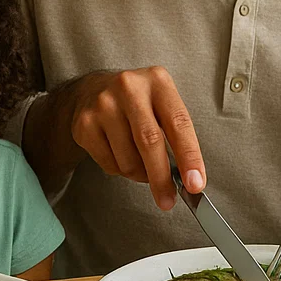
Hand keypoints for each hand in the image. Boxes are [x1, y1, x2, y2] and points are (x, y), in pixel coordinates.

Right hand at [66, 67, 204, 210]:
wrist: (92, 90)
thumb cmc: (137, 103)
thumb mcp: (162, 104)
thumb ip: (176, 135)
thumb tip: (189, 178)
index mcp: (157, 81)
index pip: (178, 123)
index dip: (189, 156)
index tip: (195, 183)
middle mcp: (129, 88)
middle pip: (149, 142)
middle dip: (161, 178)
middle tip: (168, 199)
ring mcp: (103, 105)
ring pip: (128, 159)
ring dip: (140, 175)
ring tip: (143, 167)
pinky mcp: (85, 124)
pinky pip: (109, 164)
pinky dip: (121, 171)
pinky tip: (121, 155)